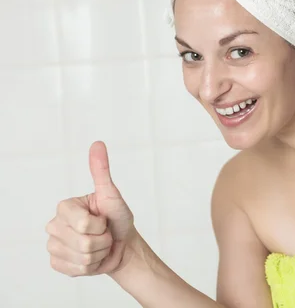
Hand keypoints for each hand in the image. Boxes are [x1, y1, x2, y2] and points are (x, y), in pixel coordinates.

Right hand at [46, 141, 134, 276]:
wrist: (122, 244)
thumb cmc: (118, 218)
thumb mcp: (112, 194)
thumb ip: (101, 171)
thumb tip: (97, 144)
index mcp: (64, 207)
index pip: (83, 224)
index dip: (100, 225)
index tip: (103, 218)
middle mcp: (54, 225)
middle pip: (83, 242)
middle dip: (102, 240)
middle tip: (103, 233)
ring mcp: (53, 245)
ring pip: (82, 258)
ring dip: (99, 253)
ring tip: (100, 245)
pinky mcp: (57, 263)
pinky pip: (75, 269)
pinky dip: (91, 266)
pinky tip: (93, 257)